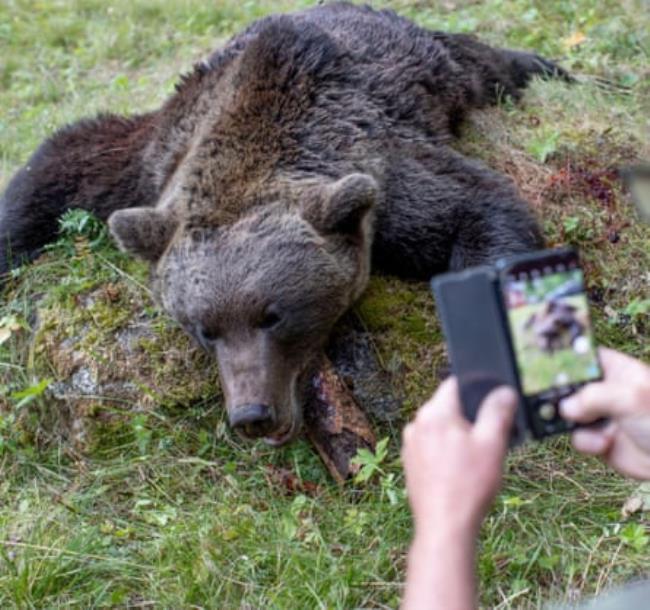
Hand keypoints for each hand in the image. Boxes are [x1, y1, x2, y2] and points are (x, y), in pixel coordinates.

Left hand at [401, 378, 516, 536]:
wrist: (444, 526)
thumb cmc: (468, 485)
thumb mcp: (492, 444)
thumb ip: (497, 412)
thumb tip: (503, 391)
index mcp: (434, 413)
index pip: (454, 384)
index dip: (476, 390)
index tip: (491, 403)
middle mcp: (417, 424)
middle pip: (447, 406)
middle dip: (468, 417)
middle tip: (488, 438)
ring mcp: (410, 444)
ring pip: (440, 428)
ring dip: (457, 436)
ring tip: (475, 460)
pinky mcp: (410, 462)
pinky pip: (431, 446)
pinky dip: (446, 451)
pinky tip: (460, 471)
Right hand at [560, 348, 649, 479]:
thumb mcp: (630, 398)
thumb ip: (593, 397)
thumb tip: (565, 408)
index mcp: (615, 369)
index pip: (582, 356)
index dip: (562, 358)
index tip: (541, 364)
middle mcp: (603, 389)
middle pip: (567, 385)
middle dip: (558, 395)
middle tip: (547, 399)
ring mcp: (599, 414)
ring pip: (567, 413)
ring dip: (572, 422)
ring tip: (582, 426)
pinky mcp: (597, 437)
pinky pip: (577, 437)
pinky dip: (586, 442)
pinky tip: (604, 444)